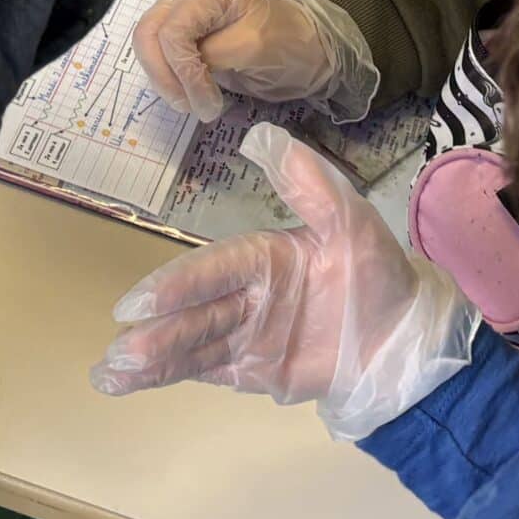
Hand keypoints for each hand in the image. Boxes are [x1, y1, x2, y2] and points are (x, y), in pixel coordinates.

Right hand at [91, 124, 474, 439]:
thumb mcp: (349, 218)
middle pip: (192, 312)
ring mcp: (244, 334)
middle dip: (156, 330)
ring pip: (190, 343)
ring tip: (111, 373)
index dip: (177, 286)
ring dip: (152, 357)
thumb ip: (308, 182)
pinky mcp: (251, 370)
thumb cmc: (376, 271)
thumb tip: (260, 135)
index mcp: (261, 257)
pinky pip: (204, 370)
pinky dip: (166, 376)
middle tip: (120, 347)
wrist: (406, 335)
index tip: (139, 303)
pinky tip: (127, 382)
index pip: (212, 270)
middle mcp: (243, 295)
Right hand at [133, 0, 370, 122]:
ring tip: (195, 104)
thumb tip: (184, 70)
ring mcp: (179, 18)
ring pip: (147, 49)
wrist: (306, 47)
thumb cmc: (287, 41)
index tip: (206, 104)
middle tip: (191, 107)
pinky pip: (158, 58)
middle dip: (164, 76)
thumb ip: (213, 54)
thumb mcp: (254, 46)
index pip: (171, 32)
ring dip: (164, 81)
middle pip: (147, 36)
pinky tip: (191, 95)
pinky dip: (168, 81)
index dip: (182, 71)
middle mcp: (183, 0)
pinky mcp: (181, 40)